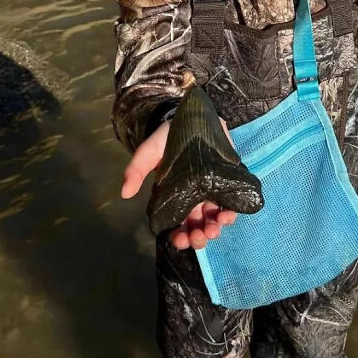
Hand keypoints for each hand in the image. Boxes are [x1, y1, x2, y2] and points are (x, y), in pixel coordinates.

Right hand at [120, 117, 238, 249]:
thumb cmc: (168, 138)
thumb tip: (125, 193)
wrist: (193, 117)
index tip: (178, 240)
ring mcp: (213, 191)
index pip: (176, 223)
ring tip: (212, 229)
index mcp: (175, 196)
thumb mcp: (149, 151)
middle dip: (197, 237)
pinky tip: (227, 215)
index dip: (178, 236)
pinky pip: (232, 203)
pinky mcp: (228, 181)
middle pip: (197, 226)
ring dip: (214, 228)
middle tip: (198, 237)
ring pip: (214, 218)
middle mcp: (194, 198)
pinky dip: (230, 213)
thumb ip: (137, 169)